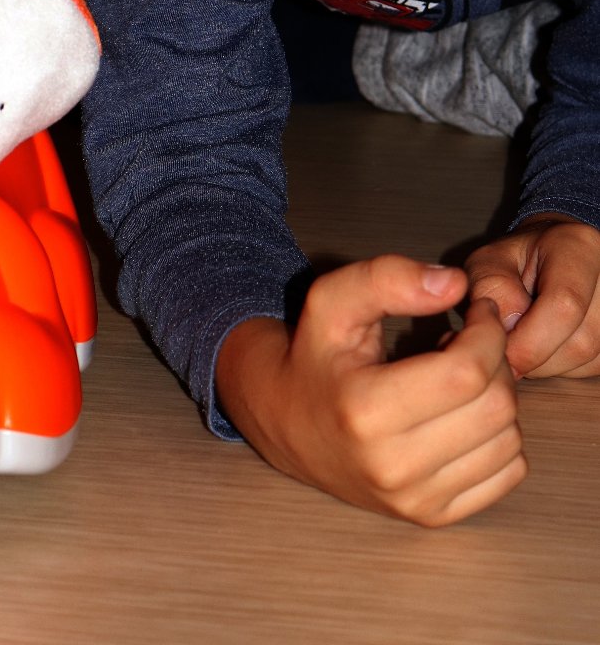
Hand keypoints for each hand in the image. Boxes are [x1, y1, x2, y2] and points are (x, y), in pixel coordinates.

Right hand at [216, 255, 524, 525]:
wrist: (286, 423)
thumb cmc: (315, 353)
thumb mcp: (333, 300)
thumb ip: (386, 277)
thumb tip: (457, 284)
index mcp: (364, 411)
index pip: (466, 371)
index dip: (487, 331)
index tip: (477, 309)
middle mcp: (391, 467)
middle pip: (494, 408)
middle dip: (496, 361)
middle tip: (471, 340)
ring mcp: (414, 501)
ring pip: (508, 442)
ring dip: (499, 398)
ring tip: (462, 377)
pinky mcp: (432, 517)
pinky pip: (507, 475)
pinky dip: (501, 438)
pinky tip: (465, 414)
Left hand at [466, 214, 599, 377]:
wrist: (552, 255)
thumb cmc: (519, 258)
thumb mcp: (492, 259)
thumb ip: (492, 286)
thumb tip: (505, 329)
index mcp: (577, 247)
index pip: (564, 305)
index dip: (530, 341)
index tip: (502, 356)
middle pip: (580, 342)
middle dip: (535, 356)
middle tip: (507, 344)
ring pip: (587, 360)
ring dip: (547, 364)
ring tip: (525, 336)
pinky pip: (592, 368)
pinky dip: (562, 366)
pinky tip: (546, 343)